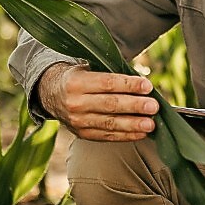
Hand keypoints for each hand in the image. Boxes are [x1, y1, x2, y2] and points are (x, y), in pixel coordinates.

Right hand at [38, 65, 157, 141]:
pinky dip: (126, 135)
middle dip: (134, 106)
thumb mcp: (87, 68)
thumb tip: (142, 84)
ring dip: (133, 124)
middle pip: (110, 104)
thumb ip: (110, 73)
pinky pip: (107, 136)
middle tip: (153, 106)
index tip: (147, 86)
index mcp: (76, 82)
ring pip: (109, 123)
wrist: (51, 95)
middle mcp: (75, 103)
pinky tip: (141, 133)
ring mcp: (78, 121)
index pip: (107, 84)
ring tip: (150, 124)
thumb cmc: (79, 78)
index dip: (129, 85)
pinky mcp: (82, 134)